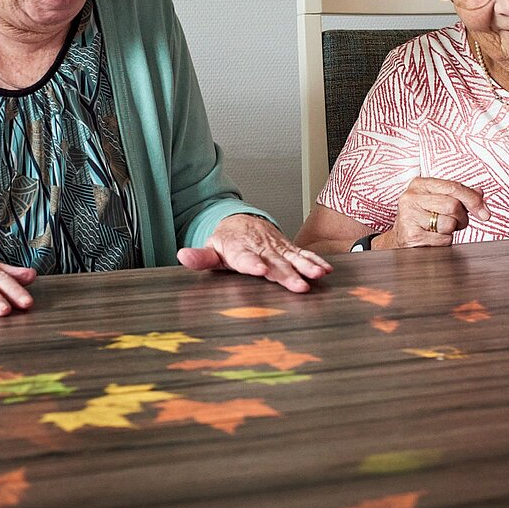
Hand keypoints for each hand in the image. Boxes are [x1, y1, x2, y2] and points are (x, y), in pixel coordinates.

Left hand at [177, 214, 332, 292]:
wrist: (243, 221)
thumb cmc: (228, 241)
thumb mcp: (212, 249)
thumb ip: (200, 258)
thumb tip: (183, 257)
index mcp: (240, 249)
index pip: (246, 258)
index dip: (253, 264)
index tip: (260, 269)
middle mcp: (261, 248)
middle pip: (275, 263)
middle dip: (287, 274)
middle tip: (298, 286)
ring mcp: (277, 248)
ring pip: (292, 258)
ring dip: (306, 267)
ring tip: (316, 276)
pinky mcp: (288, 249)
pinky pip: (303, 254)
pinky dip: (314, 261)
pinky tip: (325, 270)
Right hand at [375, 177, 489, 248]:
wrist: (400, 239)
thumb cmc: (421, 218)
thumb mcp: (437, 201)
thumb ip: (458, 195)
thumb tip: (480, 193)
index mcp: (420, 184)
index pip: (453, 187)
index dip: (473, 200)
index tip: (485, 213)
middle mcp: (411, 197)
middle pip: (453, 205)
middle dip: (461, 218)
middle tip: (456, 223)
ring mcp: (409, 216)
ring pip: (449, 223)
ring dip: (451, 231)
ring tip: (440, 230)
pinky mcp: (412, 235)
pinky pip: (443, 240)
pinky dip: (444, 242)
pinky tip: (433, 238)